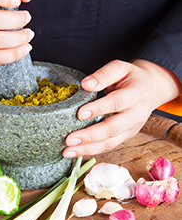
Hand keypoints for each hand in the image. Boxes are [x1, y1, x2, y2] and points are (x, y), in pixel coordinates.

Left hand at [63, 59, 181, 156]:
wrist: (150, 88)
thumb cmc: (131, 77)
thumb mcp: (120, 68)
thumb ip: (103, 74)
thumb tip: (85, 84)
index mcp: (136, 94)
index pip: (116, 102)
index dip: (98, 109)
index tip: (79, 113)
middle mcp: (137, 114)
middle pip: (113, 128)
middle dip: (90, 136)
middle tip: (69, 139)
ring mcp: (132, 128)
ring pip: (110, 143)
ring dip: (87, 149)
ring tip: (67, 151)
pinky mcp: (126, 136)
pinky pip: (109, 146)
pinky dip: (91, 150)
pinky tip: (75, 151)